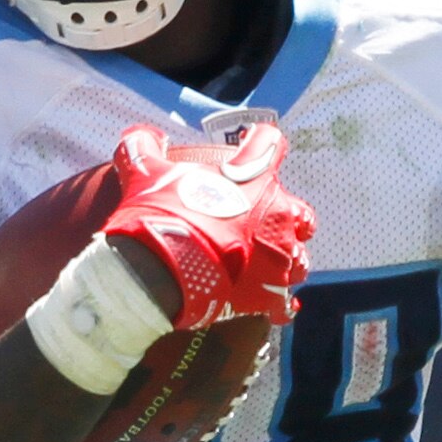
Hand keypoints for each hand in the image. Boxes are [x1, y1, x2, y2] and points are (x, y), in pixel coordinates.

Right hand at [103, 122, 313, 331]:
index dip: (260, 145)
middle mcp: (277, 215)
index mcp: (254, 177)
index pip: (271, 145)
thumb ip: (143, 148)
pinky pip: (283, 304)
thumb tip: (139, 136)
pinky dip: (276, 305)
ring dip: (284, 262)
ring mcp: (278, 257)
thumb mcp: (144, 172)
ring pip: (298, 260)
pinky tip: (266, 306)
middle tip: (263, 225)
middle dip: (287, 219)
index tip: (250, 150)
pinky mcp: (269, 294)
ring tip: (264, 268)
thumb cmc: (160, 214)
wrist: (160, 269)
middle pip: (301, 214)